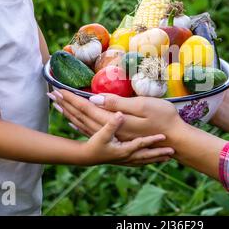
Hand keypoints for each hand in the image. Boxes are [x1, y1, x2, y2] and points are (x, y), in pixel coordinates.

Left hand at [50, 90, 184, 141]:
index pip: (87, 107)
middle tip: (51, 94)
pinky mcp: (119, 138)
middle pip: (83, 116)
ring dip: (71, 114)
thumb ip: (118, 104)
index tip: (58, 88)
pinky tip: (76, 122)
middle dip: (67, 105)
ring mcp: (114, 136)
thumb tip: (94, 99)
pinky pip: (94, 131)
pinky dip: (81, 124)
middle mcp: (111, 131)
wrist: (177, 140)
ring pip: (85, 125)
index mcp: (115, 121)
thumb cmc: (165, 119)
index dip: (72, 98)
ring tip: (58, 106)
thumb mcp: (144, 107)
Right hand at [80, 111, 174, 166]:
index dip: (152, 140)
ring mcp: (125, 160)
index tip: (164, 137)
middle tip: (172, 152)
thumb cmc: (94, 145)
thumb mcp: (102, 134)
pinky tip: (150, 160)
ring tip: (167, 158)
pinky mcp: (122, 160)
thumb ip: (111, 124)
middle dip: (159, 154)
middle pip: (146, 156)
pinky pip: (138, 162)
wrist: (86, 157)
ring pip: (143, 160)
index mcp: (124, 150)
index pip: (141, 144)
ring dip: (155, 159)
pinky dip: (146, 161)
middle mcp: (126, 157)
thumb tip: (120, 114)